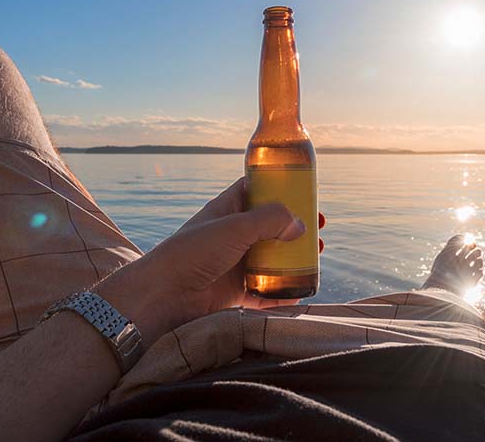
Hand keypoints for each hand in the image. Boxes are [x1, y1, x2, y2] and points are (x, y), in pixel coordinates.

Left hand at [94, 177, 324, 346]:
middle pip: (270, 226)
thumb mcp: (235, 227)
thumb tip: (300, 224)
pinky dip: (283, 292)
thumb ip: (270, 220)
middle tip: (319, 228)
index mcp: (227, 210)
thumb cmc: (194, 252)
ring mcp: (233, 264)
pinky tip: (303, 290)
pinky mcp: (234, 292)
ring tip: (317, 256)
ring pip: (271, 258)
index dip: (281, 189)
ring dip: (295, 258)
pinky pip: (266, 292)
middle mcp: (231, 235)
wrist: (164, 294)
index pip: (255, 191)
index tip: (306, 192)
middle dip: (295, 227)